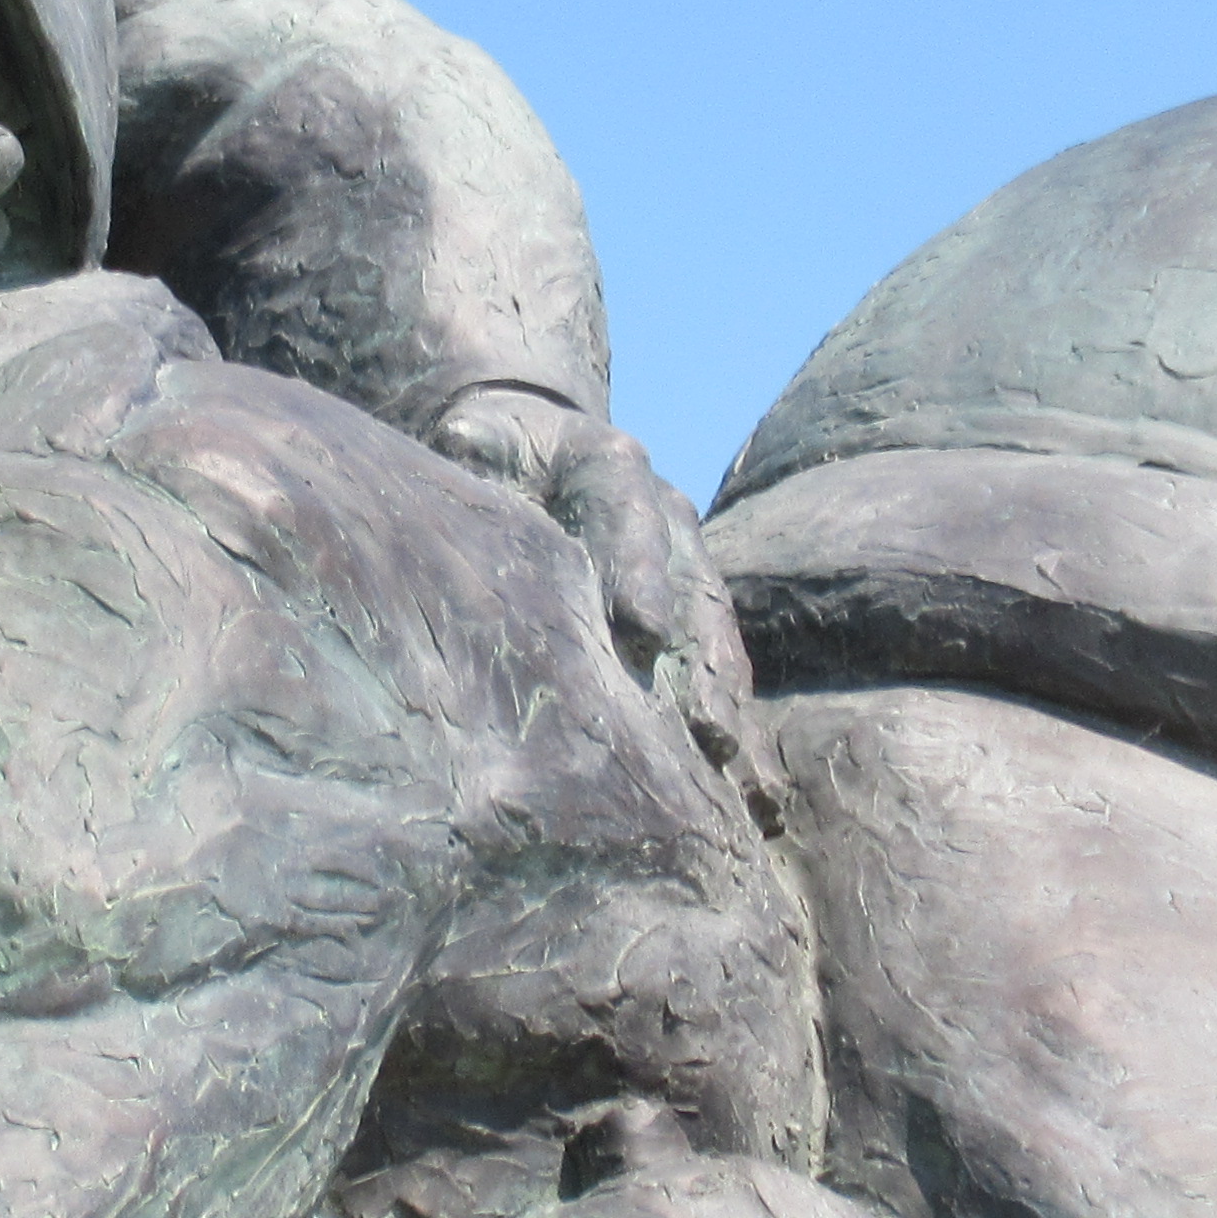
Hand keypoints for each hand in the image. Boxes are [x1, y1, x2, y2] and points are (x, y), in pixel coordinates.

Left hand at [433, 394, 765, 807]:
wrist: (535, 443)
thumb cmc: (499, 450)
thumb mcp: (486, 434)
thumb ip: (483, 444)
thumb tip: (466, 441)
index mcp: (612, 464)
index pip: (630, 515)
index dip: (640, 571)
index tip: (644, 628)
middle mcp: (665, 513)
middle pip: (693, 588)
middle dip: (703, 661)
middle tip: (709, 726)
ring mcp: (686, 560)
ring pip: (715, 634)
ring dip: (728, 700)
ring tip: (738, 762)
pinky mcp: (690, 607)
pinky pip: (717, 664)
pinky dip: (732, 718)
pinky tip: (750, 783)